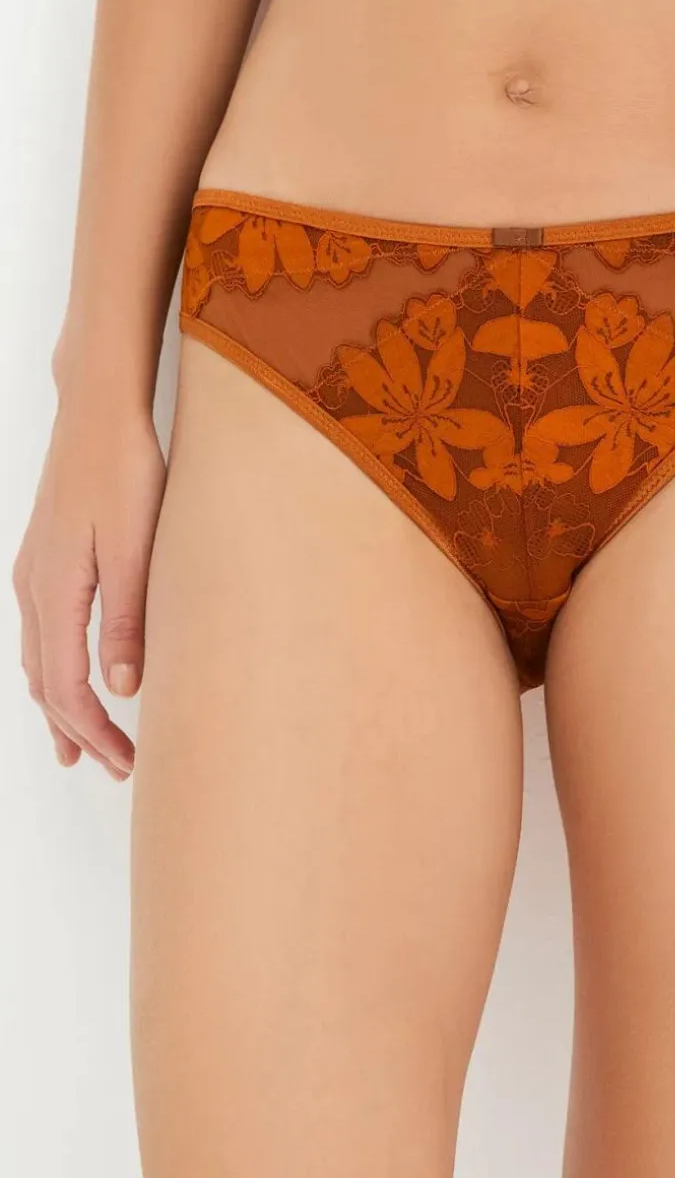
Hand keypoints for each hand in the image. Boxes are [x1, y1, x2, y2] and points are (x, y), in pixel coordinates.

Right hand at [12, 403, 165, 779]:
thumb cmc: (124, 467)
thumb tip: (122, 689)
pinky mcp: (47, 555)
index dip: (96, 731)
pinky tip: (70, 677)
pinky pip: (41, 632)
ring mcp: (34, 570)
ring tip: (83, 744)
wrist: (98, 409)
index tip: (125, 762)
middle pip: (47, 683)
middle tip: (115, 767)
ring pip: (39, 660)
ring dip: (61, 706)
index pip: (68, 687)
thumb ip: (128, 620)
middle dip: (79, 731)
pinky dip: (54, 670)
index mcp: (55, 591)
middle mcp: (34, 586)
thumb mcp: (137, 548)